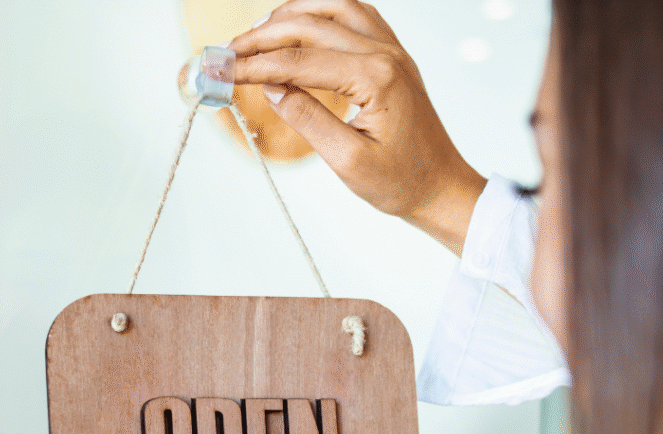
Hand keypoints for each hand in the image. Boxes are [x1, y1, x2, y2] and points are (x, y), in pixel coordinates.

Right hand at [230, 1, 486, 255]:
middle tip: (227, 51)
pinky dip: (322, 12)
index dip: (256, 65)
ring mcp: (392, 50)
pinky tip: (300, 22)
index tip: (222, 70)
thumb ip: (308, 119)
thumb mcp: (347, 161)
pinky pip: (355, 16)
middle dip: (264, 37)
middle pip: (312, 25)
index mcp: (375, 78)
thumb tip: (272, 88)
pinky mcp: (393, 56)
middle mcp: (385, 53)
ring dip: (292, 15)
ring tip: (256, 33)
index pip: (300, 62)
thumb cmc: (399, 182)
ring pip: (334, 8)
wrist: (440, 187)